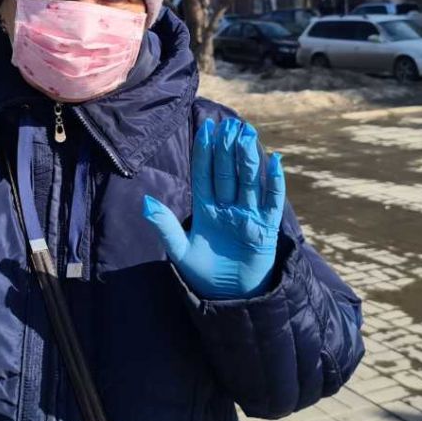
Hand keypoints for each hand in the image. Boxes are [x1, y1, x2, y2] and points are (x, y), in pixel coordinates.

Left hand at [143, 117, 285, 299]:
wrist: (230, 297)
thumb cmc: (204, 274)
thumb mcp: (181, 251)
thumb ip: (165, 226)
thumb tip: (146, 202)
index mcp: (206, 208)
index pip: (205, 174)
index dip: (205, 152)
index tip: (207, 129)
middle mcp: (227, 206)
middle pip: (227, 171)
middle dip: (228, 148)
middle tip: (230, 123)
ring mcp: (247, 215)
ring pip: (248, 180)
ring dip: (248, 157)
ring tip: (248, 133)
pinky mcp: (265, 227)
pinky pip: (271, 200)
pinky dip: (274, 182)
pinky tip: (275, 161)